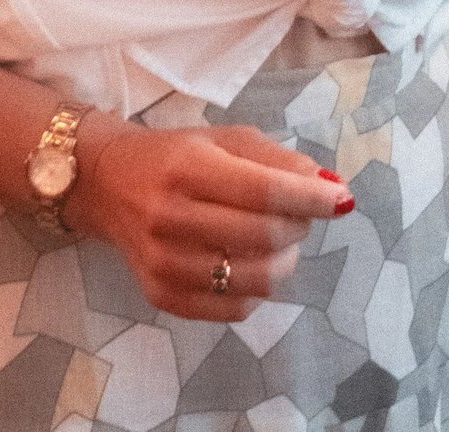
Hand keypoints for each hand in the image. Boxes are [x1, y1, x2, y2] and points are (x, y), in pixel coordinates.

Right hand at [63, 120, 350, 322]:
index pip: (262, 191)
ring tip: (278, 239)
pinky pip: (234, 309)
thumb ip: (277, 161)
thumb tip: (331, 188)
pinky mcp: (161, 296)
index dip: (310, 198)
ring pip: (255, 279)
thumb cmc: (175, 155)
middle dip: (300, 225)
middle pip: (264, 237)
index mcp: (187, 168)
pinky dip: (256, 288)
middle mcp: (170, 217)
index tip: (342, 199)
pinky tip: (250, 262)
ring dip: (284, 260)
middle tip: (303, 213)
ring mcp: (163, 263)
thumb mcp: (224, 139)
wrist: (106, 184)